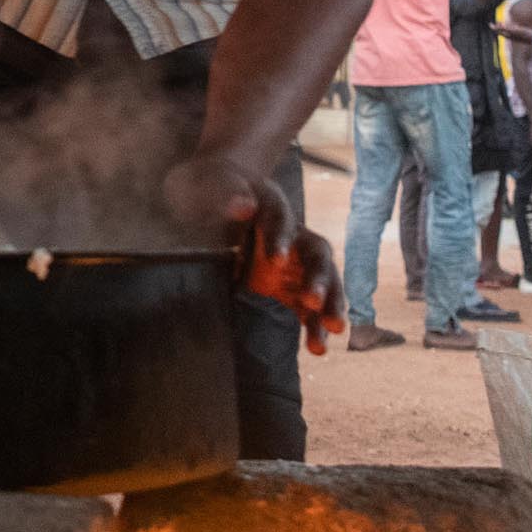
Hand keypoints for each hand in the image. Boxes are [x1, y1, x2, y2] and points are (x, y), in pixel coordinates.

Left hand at [166, 149, 342, 353]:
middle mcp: (290, 231)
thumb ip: (219, 193)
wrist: (212, 192)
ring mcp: (294, 259)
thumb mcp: (198, 182)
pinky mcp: (290, 283)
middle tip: (312, 301)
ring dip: (329, 303)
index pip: (279, 217)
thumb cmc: (203, 186)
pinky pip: (310, 304)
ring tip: (333, 329)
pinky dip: (315, 324)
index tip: (276, 260)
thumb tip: (243, 206)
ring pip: (323, 279)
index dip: (279, 238)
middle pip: (315, 251)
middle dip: (317, 277)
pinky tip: (317, 348)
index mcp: (268, 203)